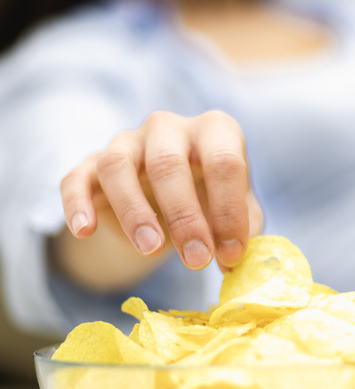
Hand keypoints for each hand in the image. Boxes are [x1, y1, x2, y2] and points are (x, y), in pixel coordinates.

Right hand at [57, 110, 262, 290]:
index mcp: (215, 131)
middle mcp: (169, 127)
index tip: (231, 254)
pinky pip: (77, 178)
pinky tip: (85, 230)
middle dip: (184, 217)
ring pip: (118, 167)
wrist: (169, 198)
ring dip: (133, 211)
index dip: (229, 211)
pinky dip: (77, 204)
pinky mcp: (91, 163)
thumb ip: (243, 231)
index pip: (224, 163)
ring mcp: (127, 141)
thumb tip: (234, 261)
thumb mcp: (237, 211)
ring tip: (150, 248)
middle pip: (168, 164)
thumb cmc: (212, 200)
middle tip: (196, 259)